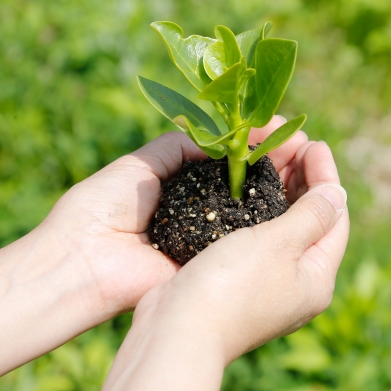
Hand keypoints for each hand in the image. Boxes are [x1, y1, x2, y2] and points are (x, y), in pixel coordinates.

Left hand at [34, 115, 311, 318]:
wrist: (81, 262)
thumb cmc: (101, 207)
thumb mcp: (143, 164)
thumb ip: (182, 145)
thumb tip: (229, 133)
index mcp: (184, 187)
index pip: (232, 160)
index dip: (259, 143)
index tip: (286, 128)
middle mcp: (202, 211)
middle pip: (250, 184)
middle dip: (279, 163)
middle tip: (308, 146)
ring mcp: (209, 237)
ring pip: (255, 212)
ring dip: (282, 189)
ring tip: (309, 165)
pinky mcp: (212, 260)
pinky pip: (246, 239)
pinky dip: (270, 221)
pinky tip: (293, 202)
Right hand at [139, 135, 348, 360]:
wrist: (178, 330)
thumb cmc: (233, 284)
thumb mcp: (279, 243)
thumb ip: (312, 215)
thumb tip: (338, 193)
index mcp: (317, 279)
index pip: (335, 219)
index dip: (327, 178)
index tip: (315, 143)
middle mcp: (297, 285)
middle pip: (311, 224)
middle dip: (305, 182)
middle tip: (294, 145)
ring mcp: (268, 286)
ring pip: (283, 230)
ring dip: (281, 194)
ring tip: (272, 160)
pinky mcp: (239, 284)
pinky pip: (259, 239)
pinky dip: (258, 212)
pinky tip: (244, 192)